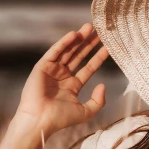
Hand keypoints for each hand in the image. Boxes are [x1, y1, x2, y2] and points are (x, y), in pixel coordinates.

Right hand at [15, 22, 109, 136]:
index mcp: (72, 86)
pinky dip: (64, 43)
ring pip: (68, 51)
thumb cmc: (60, 119)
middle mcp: (62, 76)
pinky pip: (55, 52)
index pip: (89, 68)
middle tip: (100, 31)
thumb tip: (103, 85)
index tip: (108, 46)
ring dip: (78, 39)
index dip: (98, 57)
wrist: (40, 121)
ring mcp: (52, 71)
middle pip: (79, 56)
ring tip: (90, 27)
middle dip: (89, 44)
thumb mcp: (86, 111)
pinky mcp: (42, 67)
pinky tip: (74, 34)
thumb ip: (98, 100)